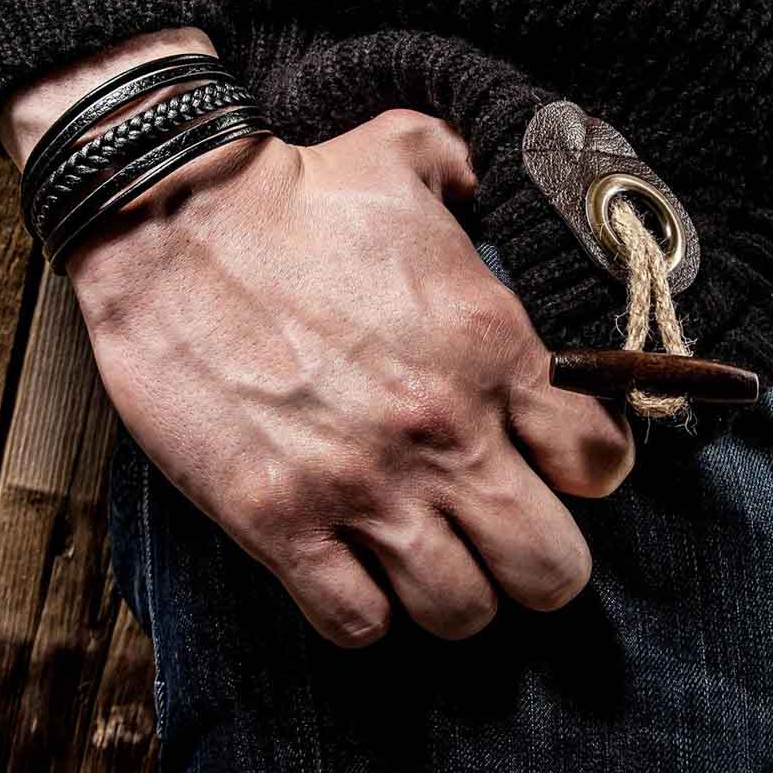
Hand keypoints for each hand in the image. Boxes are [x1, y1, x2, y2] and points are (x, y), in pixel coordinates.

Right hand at [64, 103, 633, 647]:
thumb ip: (481, 172)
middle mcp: (443, 430)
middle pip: (549, 570)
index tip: (557, 464)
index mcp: (492, 347)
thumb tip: (501, 184)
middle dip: (538, 561)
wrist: (174, 223)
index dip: (588, 471)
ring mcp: (361, 485)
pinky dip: (364, 609)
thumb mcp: (412, 150)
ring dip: (453, 592)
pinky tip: (353, 568)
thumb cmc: (297, 190)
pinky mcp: (278, 522)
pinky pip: (356, 622)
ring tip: (428, 556)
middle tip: (502, 532)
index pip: (599, 462)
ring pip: (460, 612)